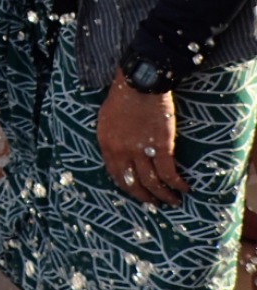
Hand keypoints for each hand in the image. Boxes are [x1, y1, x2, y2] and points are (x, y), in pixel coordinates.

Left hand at [96, 72, 187, 204]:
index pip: (115, 175)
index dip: (127, 188)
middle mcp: (120, 151)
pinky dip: (177, 183)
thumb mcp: (106, 121)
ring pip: (152, 182)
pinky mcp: (160, 146)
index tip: (137, 195)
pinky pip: (168, 172)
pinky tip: (184, 188)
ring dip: (163, 195)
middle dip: (145, 197)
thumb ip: (111, 140)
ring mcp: (140, 150)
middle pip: (132, 183)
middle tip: (155, 205)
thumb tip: (118, 156)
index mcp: (105, 145)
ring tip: (173, 201)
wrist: (139, 84)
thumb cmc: (123, 98)